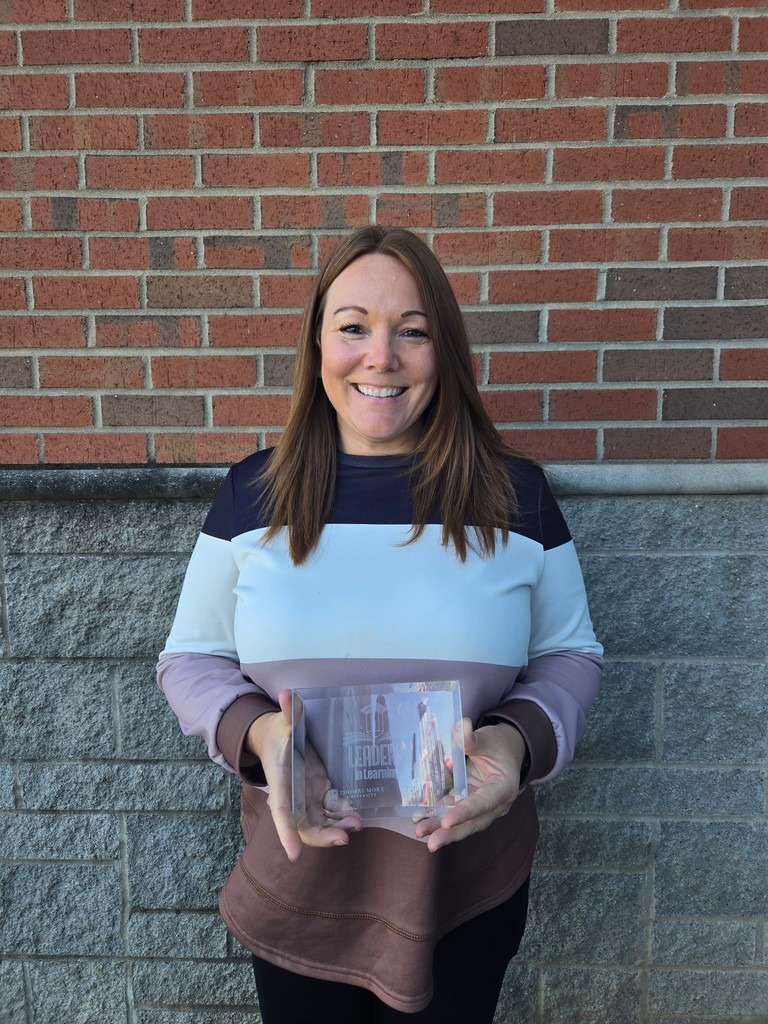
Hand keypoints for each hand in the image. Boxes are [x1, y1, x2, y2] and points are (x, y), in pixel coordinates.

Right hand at [245, 689, 361, 861]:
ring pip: (320, 823)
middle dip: (323, 836)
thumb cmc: (278, 730)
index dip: (287, 834)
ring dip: (337, 827)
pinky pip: (331, 811)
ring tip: (357, 823)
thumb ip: (288, 711)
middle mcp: (292, 797)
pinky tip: (357, 816)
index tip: (294, 855)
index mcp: (280, 783)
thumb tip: (288, 694)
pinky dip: (343, 816)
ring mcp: (306, 798)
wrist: (274, 738)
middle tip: (345, 837)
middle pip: (304, 827)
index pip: (281, 812)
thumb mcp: (282, 720)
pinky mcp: (319, 793)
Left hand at [414, 717, 526, 852]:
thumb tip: (462, 727)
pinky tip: (420, 819)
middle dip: (451, 833)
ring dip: (440, 829)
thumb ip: (473, 740)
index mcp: (504, 788)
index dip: (465, 812)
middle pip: (473, 822)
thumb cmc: (499, 745)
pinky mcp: (469, 804)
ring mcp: (482, 808)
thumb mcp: (488, 739)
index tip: (447, 821)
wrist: (506, 750)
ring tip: (420, 831)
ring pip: (462, 823)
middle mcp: (495, 804)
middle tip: (431, 843)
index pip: (484, 803)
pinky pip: (453, 814)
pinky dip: (438, 817)